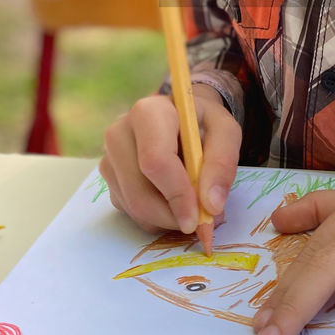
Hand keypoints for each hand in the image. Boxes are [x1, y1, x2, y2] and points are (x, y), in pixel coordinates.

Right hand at [100, 87, 241, 233]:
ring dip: (167, 219)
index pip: (155, 162)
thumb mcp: (225, 131)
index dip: (177, 194)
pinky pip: (130, 212)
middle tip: (202, 222)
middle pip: (139, 192)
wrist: (179, 118)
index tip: (197, 219)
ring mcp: (109, 159)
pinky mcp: (109, 180)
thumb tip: (211, 204)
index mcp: (148, 113)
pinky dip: (156, 218)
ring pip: (134, 207)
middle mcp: (119, 134)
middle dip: (172, 216)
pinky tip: (172, 200)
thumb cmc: (201, 123)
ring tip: (192, 206)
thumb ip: (223, 162)